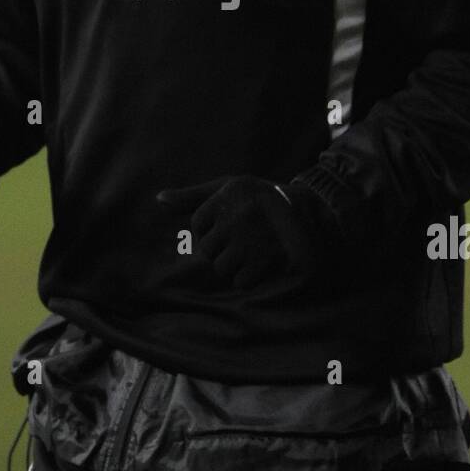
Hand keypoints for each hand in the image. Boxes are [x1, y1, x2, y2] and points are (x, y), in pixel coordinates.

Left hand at [156, 174, 339, 288]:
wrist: (311, 212)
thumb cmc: (260, 199)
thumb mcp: (228, 189)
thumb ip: (192, 197)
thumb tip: (158, 199)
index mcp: (229, 194)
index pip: (197, 225)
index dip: (211, 229)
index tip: (230, 224)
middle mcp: (240, 214)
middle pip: (207, 250)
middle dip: (221, 250)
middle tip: (243, 240)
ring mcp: (254, 237)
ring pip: (222, 268)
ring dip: (235, 265)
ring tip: (253, 251)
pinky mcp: (269, 258)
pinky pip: (241, 281)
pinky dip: (249, 277)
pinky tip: (262, 263)